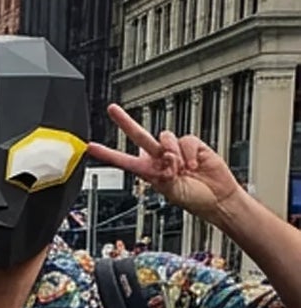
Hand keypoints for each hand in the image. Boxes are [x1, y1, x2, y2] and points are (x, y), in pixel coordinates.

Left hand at [90, 104, 241, 221]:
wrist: (216, 198)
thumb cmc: (193, 198)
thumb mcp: (172, 193)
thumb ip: (165, 176)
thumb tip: (166, 157)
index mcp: (148, 172)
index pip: (124, 161)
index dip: (108, 154)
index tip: (90, 147)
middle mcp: (159, 158)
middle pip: (139, 136)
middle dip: (125, 122)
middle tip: (113, 109)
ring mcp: (176, 150)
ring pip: (165, 137)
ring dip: (172, 153)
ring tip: (181, 168)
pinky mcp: (193, 145)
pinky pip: (186, 141)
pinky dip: (190, 154)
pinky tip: (194, 165)